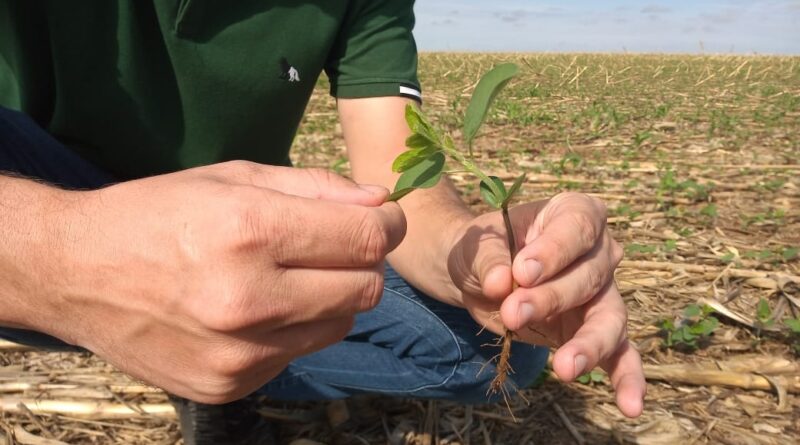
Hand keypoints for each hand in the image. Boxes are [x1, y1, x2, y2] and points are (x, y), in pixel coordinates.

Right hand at [31, 162, 405, 402]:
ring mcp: (238, 353)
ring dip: (333, 296)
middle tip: (336, 245)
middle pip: (366, 289)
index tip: (382, 218)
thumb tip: (382, 202)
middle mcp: (246, 300)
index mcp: (248, 232)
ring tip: (291, 275)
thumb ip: (317, 188)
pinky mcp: (229, 385)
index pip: (364, 240)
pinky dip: (296, 327)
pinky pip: (300, 352)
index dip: (386, 225)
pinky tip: (259, 308)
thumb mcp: (235, 176)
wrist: (77, 272)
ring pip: (341, 324)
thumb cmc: (159, 211)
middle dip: (363, 262)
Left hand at [446, 192, 644, 416]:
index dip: (555, 249)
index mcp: (574, 214)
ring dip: (588, 344)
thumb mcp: (473, 245)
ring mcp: (601, 293)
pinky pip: (619, 354)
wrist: (475, 277)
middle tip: (512, 310)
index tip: (523, 270)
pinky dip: (627, 379)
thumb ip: (488, 259)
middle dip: (551, 298)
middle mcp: (598, 251)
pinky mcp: (593, 331)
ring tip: (563, 368)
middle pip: (591, 275)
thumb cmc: (480, 249)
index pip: (578, 226)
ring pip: (610, 318)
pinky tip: (630, 405)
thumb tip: (501, 282)